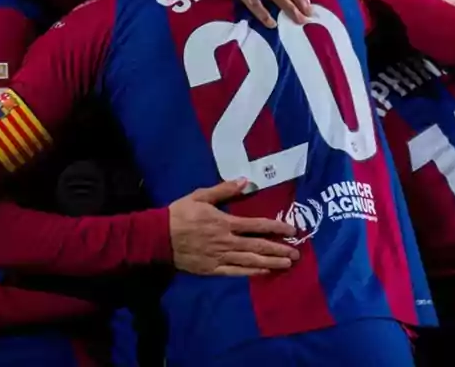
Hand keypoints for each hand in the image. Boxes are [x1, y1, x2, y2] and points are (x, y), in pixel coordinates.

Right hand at [169, 178, 300, 276]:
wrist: (157, 237)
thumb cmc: (180, 214)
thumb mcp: (200, 196)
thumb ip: (224, 190)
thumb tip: (245, 181)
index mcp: (225, 222)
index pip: (257, 225)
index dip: (276, 227)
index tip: (291, 230)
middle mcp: (226, 241)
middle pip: (258, 246)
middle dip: (279, 249)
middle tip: (296, 253)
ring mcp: (220, 257)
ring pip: (250, 261)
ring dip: (270, 262)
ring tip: (287, 264)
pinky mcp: (212, 269)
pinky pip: (235, 272)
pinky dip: (251, 272)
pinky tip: (264, 271)